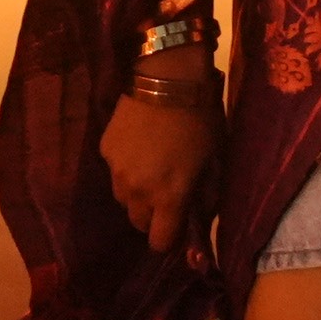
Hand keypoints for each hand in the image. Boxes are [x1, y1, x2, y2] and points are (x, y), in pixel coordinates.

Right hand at [102, 86, 219, 254]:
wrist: (167, 76)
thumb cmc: (201, 119)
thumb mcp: (215, 159)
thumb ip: (207, 197)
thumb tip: (201, 222)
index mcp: (169, 198)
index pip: (160, 242)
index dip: (169, 238)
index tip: (177, 223)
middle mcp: (137, 192)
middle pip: (139, 223)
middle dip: (152, 215)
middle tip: (166, 192)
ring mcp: (116, 171)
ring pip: (124, 199)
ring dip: (137, 193)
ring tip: (152, 168)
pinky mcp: (105, 150)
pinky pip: (114, 172)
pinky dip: (126, 167)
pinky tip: (140, 145)